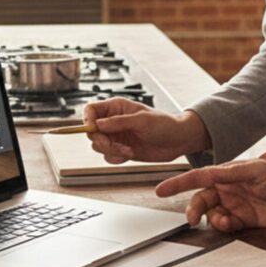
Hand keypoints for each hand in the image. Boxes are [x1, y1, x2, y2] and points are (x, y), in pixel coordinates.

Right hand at [82, 98, 210, 163]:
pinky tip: (130, 154)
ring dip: (111, 151)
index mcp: (116, 107)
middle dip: (102, 141)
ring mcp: (116, 136)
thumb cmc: (164, 124)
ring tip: (128, 151)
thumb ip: (119, 122)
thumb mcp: (142, 120)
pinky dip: (116, 158)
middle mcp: (113, 121)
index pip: (91, 110)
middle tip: (116, 146)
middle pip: (91, 131)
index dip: (87, 120)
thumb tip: (98, 124)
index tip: (93, 130)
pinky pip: (108, 156)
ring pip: (98, 145)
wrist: (178, 141)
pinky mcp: (121, 149)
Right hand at [155, 150, 265, 231]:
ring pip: (213, 215)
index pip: (198, 177)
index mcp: (229, 173)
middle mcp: (230, 189)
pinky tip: (230, 225)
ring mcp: (238, 205)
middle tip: (190, 218)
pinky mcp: (248, 220)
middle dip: (193, 208)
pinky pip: (228, 226)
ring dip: (211, 219)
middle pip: (202, 200)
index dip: (178, 184)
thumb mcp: (258, 170)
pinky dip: (224, 227)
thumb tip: (208, 173)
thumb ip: (231, 173)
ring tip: (221, 221)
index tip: (160, 190)